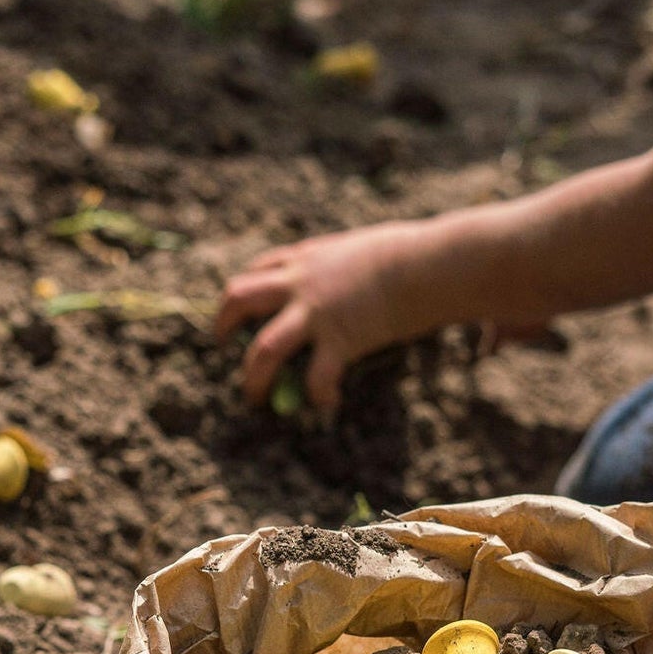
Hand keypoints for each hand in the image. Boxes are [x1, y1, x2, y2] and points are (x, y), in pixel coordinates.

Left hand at [214, 219, 458, 410]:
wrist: (431, 262)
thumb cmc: (415, 252)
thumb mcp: (368, 248)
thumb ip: (350, 264)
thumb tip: (362, 271)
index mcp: (308, 256)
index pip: (259, 269)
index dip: (245, 292)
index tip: (242, 310)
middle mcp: (301, 282)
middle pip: (239, 298)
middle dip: (223, 324)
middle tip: (221, 345)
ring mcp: (315, 312)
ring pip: (263, 348)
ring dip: (253, 377)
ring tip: (253, 397)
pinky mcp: (339, 339)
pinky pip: (316, 377)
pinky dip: (318, 395)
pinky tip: (328, 404)